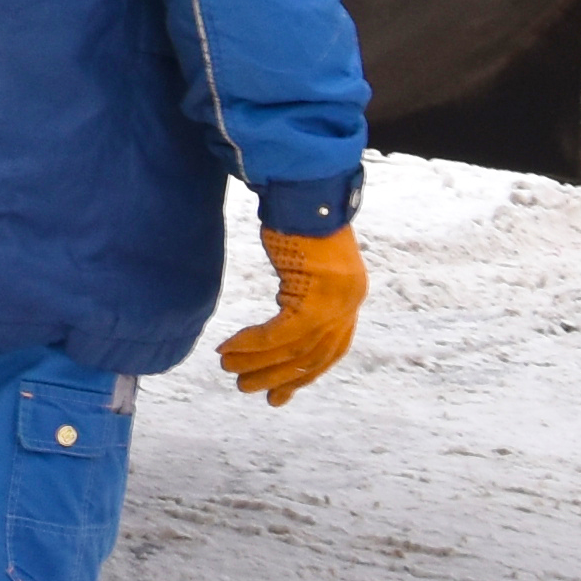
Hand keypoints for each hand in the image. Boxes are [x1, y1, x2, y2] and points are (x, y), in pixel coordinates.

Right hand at [212, 228, 365, 403]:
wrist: (307, 187)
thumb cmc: (301, 215)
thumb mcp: (310, 261)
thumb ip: (305, 289)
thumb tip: (286, 305)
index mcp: (350, 296)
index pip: (330, 349)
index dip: (303, 374)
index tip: (280, 392)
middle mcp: (348, 303)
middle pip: (313, 356)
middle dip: (279, 377)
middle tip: (250, 390)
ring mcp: (334, 301)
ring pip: (294, 349)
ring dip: (257, 363)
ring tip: (230, 372)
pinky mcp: (313, 295)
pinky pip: (279, 332)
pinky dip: (253, 343)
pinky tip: (229, 348)